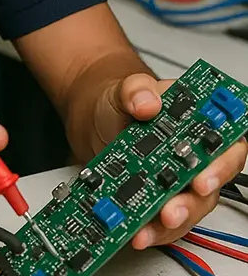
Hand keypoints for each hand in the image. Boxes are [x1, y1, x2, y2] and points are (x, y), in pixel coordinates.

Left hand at [96, 73, 247, 249]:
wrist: (94, 120)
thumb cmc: (119, 104)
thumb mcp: (124, 89)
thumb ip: (136, 89)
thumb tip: (147, 102)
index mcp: (196, 122)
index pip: (225, 145)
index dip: (221, 165)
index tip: (202, 178)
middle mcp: (193, 155)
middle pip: (209, 185)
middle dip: (192, 201)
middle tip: (173, 208)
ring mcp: (177, 180)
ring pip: (189, 208)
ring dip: (173, 220)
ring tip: (153, 225)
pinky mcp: (158, 199)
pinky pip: (163, 221)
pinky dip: (152, 229)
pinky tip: (138, 231)